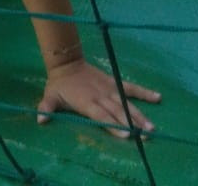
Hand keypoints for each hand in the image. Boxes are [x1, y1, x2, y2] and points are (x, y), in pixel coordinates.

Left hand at [38, 58, 160, 137]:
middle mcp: (101, 95)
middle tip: (146, 135)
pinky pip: (131, 87)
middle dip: (132, 124)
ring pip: (126, 102)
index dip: (114, 124)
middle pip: (118, 111)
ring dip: (140, 114)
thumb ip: (46, 108)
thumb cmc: (59, 85)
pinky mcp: (114, 81)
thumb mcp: (50, 96)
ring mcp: (109, 88)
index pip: (102, 115)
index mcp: (87, 101)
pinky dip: (144, 92)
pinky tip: (157, 97)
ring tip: (152, 126)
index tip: (126, 134)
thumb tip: (40, 119)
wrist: (67, 62)